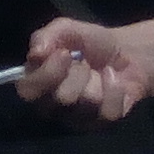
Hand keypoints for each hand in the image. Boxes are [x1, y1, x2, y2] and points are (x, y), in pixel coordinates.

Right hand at [20, 15, 153, 127]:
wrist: (126, 52)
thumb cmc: (89, 42)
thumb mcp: (66, 29)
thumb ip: (46, 36)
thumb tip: (36, 53)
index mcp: (36, 82)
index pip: (28, 91)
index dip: (47, 74)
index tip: (64, 53)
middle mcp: (51, 105)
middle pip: (61, 99)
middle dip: (78, 73)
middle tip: (84, 62)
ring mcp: (77, 118)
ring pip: (86, 104)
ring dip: (97, 80)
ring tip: (99, 71)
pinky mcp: (101, 125)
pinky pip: (108, 113)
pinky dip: (115, 90)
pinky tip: (114, 80)